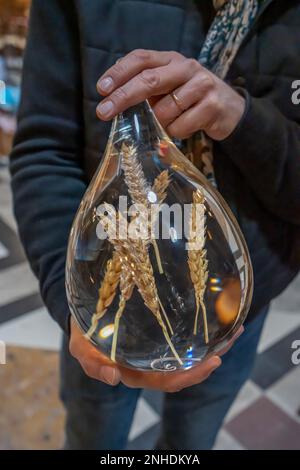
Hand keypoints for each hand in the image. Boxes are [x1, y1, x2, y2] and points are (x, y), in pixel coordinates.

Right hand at [69, 317, 243, 391]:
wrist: (87, 311)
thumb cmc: (86, 330)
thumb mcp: (81, 345)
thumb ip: (91, 362)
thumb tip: (112, 378)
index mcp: (136, 372)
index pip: (166, 380)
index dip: (190, 376)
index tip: (212, 362)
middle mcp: (150, 363)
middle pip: (184, 369)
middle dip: (210, 359)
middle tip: (231, 341)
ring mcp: (157, 348)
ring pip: (188, 353)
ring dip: (212, 344)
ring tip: (235, 328)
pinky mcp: (160, 331)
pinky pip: (183, 336)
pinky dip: (202, 329)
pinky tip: (217, 315)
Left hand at [96, 49, 244, 140]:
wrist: (230, 111)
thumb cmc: (192, 101)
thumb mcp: (170, 89)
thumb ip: (148, 89)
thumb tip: (114, 99)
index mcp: (171, 60)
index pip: (141, 58)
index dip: (119, 72)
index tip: (101, 89)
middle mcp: (187, 67)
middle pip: (149, 80)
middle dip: (123, 97)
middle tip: (103, 112)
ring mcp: (202, 85)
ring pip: (165, 110)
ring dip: (159, 123)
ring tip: (167, 124)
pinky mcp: (212, 106)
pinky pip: (181, 126)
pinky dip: (175, 133)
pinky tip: (182, 129)